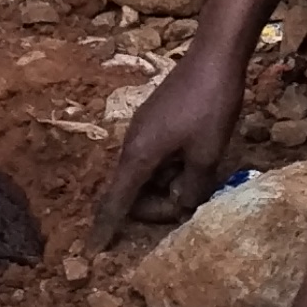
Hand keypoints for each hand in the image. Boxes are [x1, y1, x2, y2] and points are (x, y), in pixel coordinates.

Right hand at [90, 27, 251, 247]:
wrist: (213, 57)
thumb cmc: (210, 106)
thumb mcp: (207, 154)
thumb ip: (192, 187)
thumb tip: (182, 204)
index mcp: (139, 154)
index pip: (116, 200)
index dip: (106, 226)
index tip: (94, 249)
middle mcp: (133, 143)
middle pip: (131, 189)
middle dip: (154, 205)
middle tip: (188, 203)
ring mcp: (144, 128)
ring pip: (146, 171)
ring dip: (165, 184)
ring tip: (197, 178)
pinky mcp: (156, 120)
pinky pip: (154, 155)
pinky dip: (168, 167)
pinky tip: (194, 160)